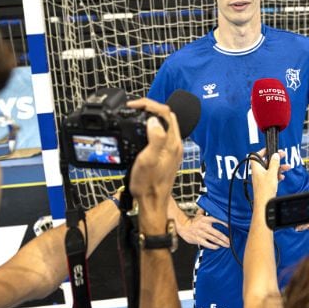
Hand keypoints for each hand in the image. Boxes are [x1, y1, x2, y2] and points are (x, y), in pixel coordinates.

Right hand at [127, 98, 181, 220]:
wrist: (152, 202)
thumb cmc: (149, 185)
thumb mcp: (148, 160)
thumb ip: (154, 138)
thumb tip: (153, 120)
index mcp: (172, 143)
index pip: (165, 112)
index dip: (149, 105)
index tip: (133, 106)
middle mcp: (175, 144)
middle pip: (166, 116)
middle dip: (150, 108)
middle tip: (134, 109)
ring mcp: (172, 150)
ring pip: (164, 125)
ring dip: (151, 117)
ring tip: (136, 116)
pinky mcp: (167, 155)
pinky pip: (161, 134)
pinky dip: (152, 127)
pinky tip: (142, 132)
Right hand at [176, 209, 229, 249]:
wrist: (183, 228)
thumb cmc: (192, 222)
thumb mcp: (198, 215)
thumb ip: (204, 210)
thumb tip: (208, 204)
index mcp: (205, 219)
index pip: (217, 219)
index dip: (224, 223)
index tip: (230, 227)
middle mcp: (204, 226)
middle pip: (217, 233)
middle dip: (225, 238)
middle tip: (230, 241)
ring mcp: (201, 234)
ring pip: (214, 239)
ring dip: (221, 243)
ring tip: (227, 245)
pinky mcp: (198, 239)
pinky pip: (207, 244)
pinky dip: (213, 246)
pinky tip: (217, 247)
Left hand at [250, 150, 282, 206]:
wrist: (264, 204)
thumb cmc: (265, 190)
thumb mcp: (272, 174)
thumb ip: (274, 163)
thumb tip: (275, 155)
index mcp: (256, 168)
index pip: (255, 156)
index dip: (262, 151)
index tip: (270, 149)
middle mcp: (258, 172)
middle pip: (266, 161)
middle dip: (275, 158)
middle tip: (282, 155)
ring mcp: (261, 178)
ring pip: (270, 169)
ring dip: (279, 167)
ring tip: (287, 167)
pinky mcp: (265, 184)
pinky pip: (272, 176)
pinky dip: (277, 175)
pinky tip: (282, 176)